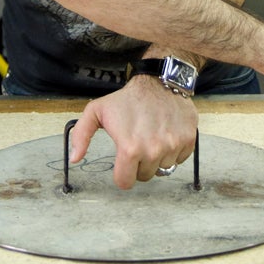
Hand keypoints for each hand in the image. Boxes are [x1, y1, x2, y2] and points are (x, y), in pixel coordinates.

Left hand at [68, 75, 198, 188]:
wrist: (159, 80)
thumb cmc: (127, 98)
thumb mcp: (97, 111)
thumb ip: (82, 135)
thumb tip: (75, 158)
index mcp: (130, 148)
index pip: (125, 182)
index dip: (122, 174)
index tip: (123, 162)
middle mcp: (153, 150)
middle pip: (145, 176)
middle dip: (140, 164)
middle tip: (138, 143)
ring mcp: (173, 146)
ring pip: (164, 168)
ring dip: (158, 157)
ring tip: (153, 135)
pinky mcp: (188, 140)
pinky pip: (180, 159)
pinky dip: (174, 150)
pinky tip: (166, 133)